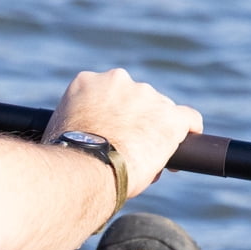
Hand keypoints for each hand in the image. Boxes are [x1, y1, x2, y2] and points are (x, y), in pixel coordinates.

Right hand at [45, 68, 201, 198]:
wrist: (86, 168)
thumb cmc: (67, 159)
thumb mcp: (60, 130)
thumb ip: (79, 123)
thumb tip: (88, 138)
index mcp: (88, 82)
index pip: (109, 92)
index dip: (115, 113)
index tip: (115, 132)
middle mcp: (118, 80)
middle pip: (137, 99)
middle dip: (136, 122)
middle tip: (130, 149)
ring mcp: (147, 96)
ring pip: (160, 111)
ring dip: (156, 131)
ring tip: (146, 160)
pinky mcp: (170, 117)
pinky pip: (189, 118)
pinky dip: (190, 131)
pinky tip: (189, 143)